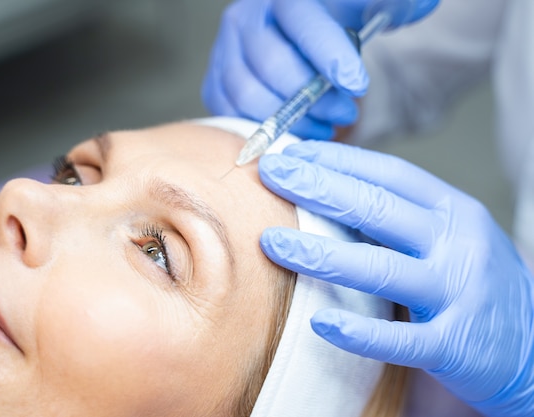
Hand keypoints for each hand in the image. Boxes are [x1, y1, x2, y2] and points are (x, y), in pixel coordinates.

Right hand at [201, 0, 437, 139]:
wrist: (310, 40)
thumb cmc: (344, 23)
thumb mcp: (379, 6)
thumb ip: (396, 4)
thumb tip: (416, 5)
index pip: (303, 20)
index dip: (328, 54)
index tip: (356, 84)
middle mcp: (248, 17)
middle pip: (272, 64)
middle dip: (313, 98)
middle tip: (346, 112)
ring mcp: (226, 51)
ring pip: (248, 95)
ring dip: (291, 120)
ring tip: (324, 125)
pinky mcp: (217, 81)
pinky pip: (230, 113)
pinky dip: (264, 130)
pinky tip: (296, 130)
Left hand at [258, 140, 533, 416]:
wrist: (531, 345)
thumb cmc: (470, 280)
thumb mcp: (447, 235)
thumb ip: (398, 214)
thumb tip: (327, 186)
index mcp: (454, 210)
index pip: (390, 174)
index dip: (338, 160)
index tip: (292, 152)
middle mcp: (458, 244)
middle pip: (379, 210)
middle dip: (319, 188)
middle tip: (270, 175)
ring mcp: (458, 294)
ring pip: (381, 268)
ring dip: (321, 254)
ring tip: (271, 243)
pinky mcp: (453, 344)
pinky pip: (399, 339)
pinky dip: (358, 332)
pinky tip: (319, 323)